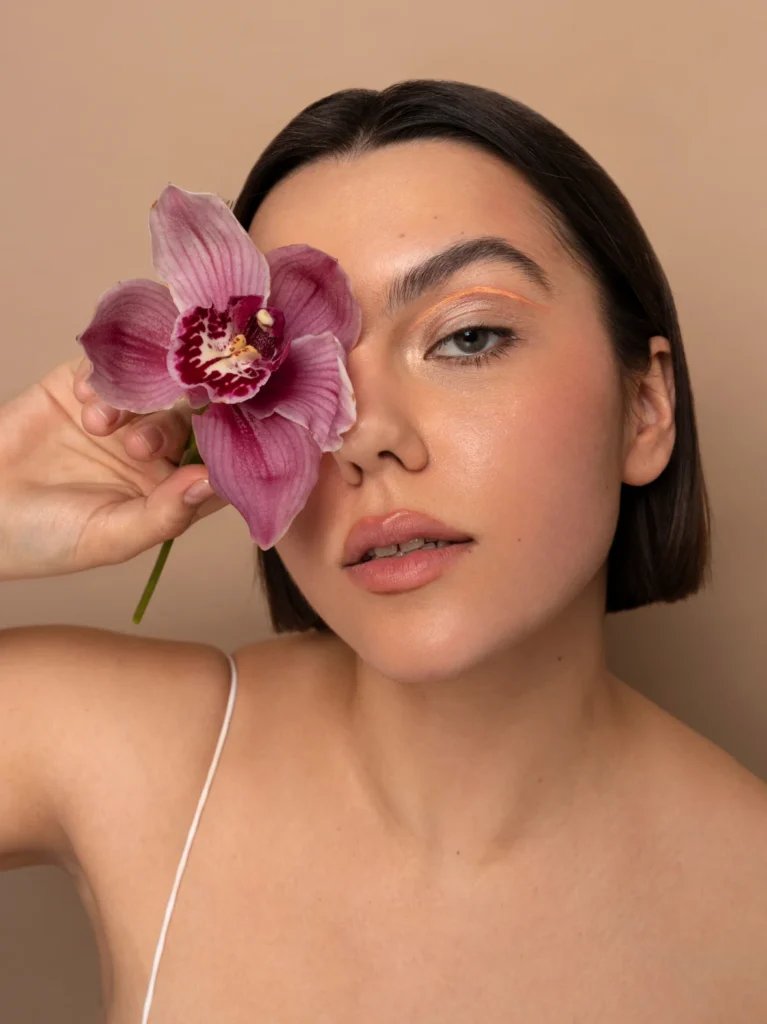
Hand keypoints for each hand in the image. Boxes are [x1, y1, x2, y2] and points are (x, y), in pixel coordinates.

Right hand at [0, 356, 227, 580]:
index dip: (229, 452)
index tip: (230, 440)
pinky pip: (109, 367)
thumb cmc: (45, 538)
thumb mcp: (111, 537)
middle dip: (172, 428)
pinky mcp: (83, 389)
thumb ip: (166, 514)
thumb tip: (213, 482)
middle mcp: (154, 451)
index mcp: (170, 491)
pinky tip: (80, 402)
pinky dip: (102, 378)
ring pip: (155, 391)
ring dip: (135, 403)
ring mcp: (122, 417)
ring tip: (98, 426)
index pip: (219, 465)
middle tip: (139, 447)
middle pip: (191, 421)